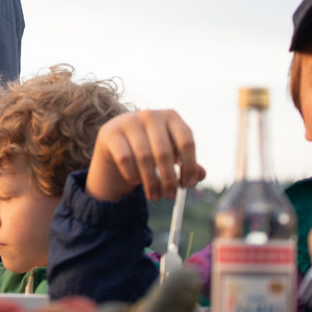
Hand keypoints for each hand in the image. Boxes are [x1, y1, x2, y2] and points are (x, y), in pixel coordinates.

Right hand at [86, 109, 204, 201]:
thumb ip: (188, 164)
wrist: (116, 140)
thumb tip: (200, 175)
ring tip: (155, 195)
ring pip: (144, 158)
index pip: (186, 142)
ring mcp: (129, 121)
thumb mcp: (171, 153)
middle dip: (168, 179)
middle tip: (169, 196)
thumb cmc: (151, 147)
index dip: (189, 167)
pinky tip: (136, 181)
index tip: (187, 185)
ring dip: (151, 182)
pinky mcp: (111, 132)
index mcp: (171, 117)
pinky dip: (132, 174)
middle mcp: (151, 115)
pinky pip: (125, 159)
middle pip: (164, 152)